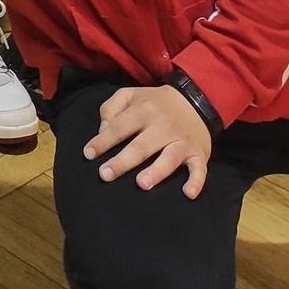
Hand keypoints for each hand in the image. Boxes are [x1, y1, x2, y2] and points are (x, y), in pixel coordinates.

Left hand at [83, 84, 211, 195]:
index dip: (102, 141)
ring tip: (141, 184)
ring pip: (169, 157)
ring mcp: (182, 141)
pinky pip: (200, 169)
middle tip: (105, 175)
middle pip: (141, 146)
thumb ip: (111, 108)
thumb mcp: (131, 95)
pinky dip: (196, 181)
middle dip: (122, 161)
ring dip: (156, 171)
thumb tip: (102, 130)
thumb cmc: (155, 102)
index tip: (88, 155)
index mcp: (143, 110)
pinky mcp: (199, 153)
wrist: (194, 100)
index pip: (119, 127)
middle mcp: (163, 126)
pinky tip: (188, 193)